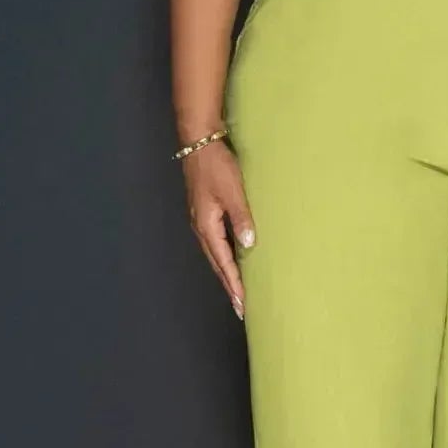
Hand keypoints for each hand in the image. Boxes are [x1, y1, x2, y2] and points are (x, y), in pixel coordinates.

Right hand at [182, 139, 255, 318]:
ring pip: (215, 253)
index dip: (233, 283)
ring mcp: (202, 219)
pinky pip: (216, 241)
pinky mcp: (205, 211)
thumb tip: (248, 243)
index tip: (242, 303)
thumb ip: (240, 217)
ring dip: (226, 272)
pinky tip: (233, 257)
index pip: (223, 261)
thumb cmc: (216, 165)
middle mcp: (201, 226)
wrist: (198, 141)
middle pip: (217, 262)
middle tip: (240, 306)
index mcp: (206, 225)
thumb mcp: (232, 190)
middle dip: (228, 285)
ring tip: (237, 289)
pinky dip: (225, 255)